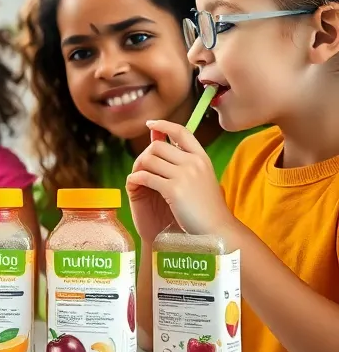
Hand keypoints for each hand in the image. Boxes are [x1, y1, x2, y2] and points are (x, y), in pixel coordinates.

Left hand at [126, 120, 233, 236]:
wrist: (217, 228)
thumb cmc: (206, 205)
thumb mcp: (200, 176)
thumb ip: (184, 159)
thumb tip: (163, 141)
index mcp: (201, 157)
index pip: (181, 131)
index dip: (163, 124)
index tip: (150, 124)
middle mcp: (193, 162)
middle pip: (157, 146)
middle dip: (144, 155)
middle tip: (140, 166)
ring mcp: (184, 175)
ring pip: (149, 160)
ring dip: (139, 168)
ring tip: (139, 177)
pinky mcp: (173, 190)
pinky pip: (145, 177)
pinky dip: (136, 179)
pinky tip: (134, 183)